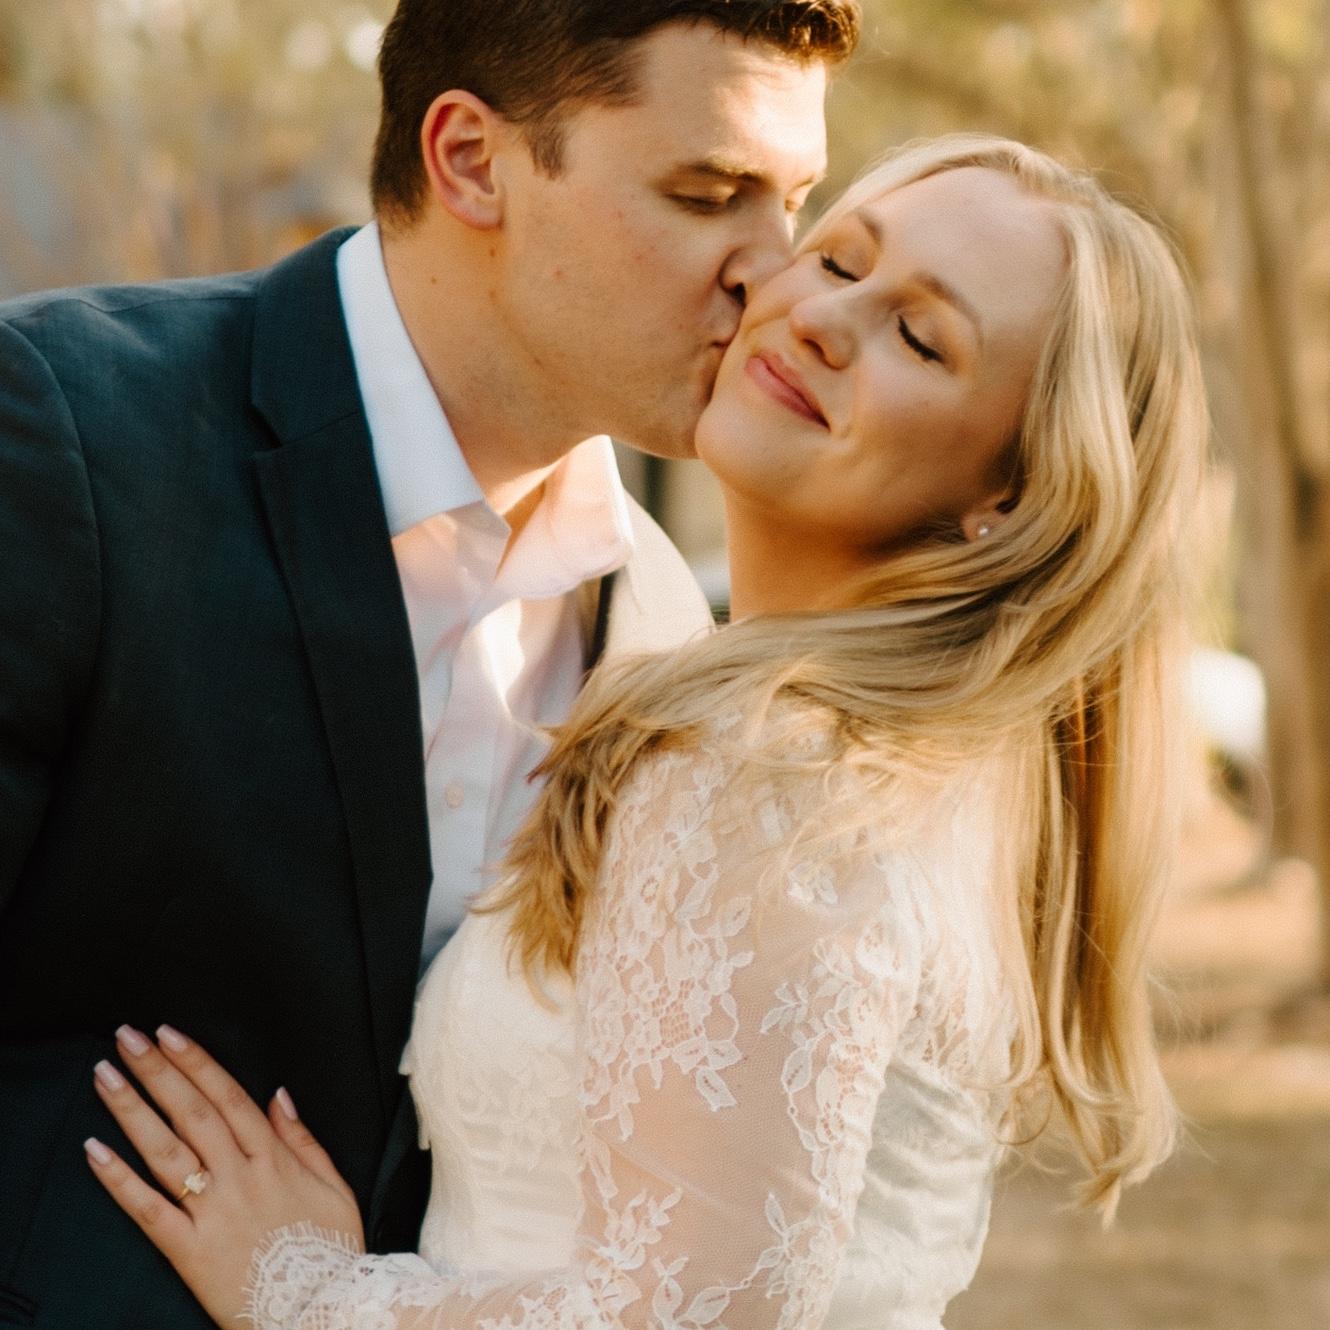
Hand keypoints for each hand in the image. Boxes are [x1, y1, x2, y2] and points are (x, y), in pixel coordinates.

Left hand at [85, 1025, 364, 1326]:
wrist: (321, 1309)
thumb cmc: (330, 1250)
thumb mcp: (334, 1185)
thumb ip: (304, 1138)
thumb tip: (279, 1093)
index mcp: (275, 1159)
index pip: (229, 1097)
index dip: (197, 1063)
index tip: (170, 1034)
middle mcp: (240, 1177)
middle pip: (193, 1112)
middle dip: (158, 1071)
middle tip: (128, 1037)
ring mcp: (212, 1212)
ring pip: (166, 1151)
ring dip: (133, 1110)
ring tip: (106, 1076)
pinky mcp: (189, 1250)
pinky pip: (148, 1210)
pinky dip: (120, 1180)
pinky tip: (96, 1151)